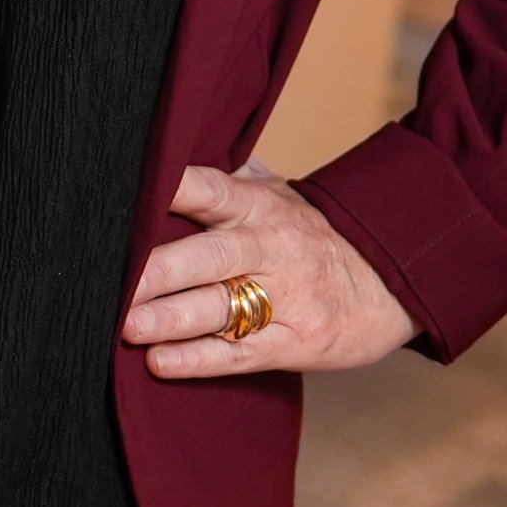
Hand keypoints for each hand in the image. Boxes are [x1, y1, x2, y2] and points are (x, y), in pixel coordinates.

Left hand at [123, 159, 418, 376]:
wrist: (395, 282)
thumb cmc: (315, 235)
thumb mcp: (280, 196)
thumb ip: (228, 179)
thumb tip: (173, 144)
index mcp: (258, 205)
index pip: (208, 189)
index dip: (168, 190)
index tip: (123, 196)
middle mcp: (270, 247)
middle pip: (208, 255)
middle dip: (158, 271)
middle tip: (111, 284)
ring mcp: (285, 297)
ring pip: (219, 307)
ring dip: (169, 319)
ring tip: (126, 327)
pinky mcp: (296, 343)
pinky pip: (241, 354)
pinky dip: (199, 360)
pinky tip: (161, 362)